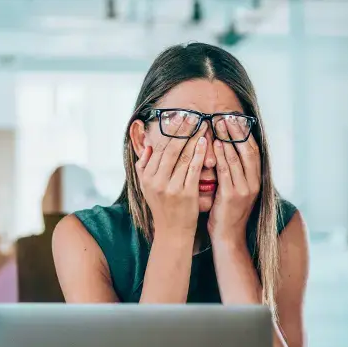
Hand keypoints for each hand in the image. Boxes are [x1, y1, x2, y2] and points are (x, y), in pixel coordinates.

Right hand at [136, 121, 208, 236]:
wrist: (172, 232)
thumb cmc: (162, 207)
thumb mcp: (146, 187)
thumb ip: (143, 166)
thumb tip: (147, 144)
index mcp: (146, 177)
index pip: (158, 148)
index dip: (169, 131)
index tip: (178, 117)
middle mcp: (156, 181)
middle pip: (170, 149)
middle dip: (182, 130)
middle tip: (192, 115)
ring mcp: (171, 187)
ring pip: (182, 156)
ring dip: (192, 138)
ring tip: (201, 124)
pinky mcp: (186, 194)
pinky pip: (193, 169)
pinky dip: (198, 154)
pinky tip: (204, 142)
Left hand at [208, 117, 260, 244]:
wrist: (228, 237)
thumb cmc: (226, 213)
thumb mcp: (235, 190)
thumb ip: (233, 172)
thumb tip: (225, 151)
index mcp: (256, 180)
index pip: (253, 150)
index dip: (244, 133)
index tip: (235, 118)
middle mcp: (254, 183)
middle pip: (247, 150)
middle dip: (236, 132)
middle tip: (226, 116)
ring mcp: (244, 189)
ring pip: (236, 158)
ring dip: (227, 139)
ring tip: (218, 124)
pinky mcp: (232, 196)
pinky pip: (226, 171)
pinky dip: (221, 156)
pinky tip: (214, 144)